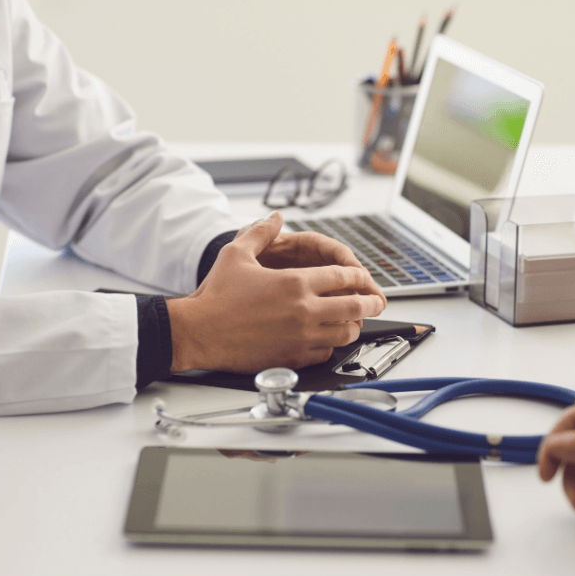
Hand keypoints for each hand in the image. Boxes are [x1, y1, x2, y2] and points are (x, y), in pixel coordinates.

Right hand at [168, 212, 386, 371]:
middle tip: (376, 302)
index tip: (363, 279)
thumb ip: (261, 232)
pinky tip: (326, 339)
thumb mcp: (236, 253)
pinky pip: (325, 353)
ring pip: (345, 333)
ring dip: (353, 326)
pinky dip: (330, 345)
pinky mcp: (293, 358)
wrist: (198, 332)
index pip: (344, 278)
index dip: (359, 277)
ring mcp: (301, 337)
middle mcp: (304, 311)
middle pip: (355, 306)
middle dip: (371, 303)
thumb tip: (275, 218)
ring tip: (353, 322)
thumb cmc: (215, 296)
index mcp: (295, 283)